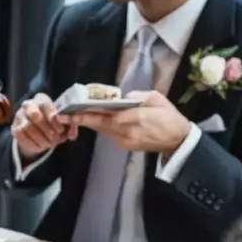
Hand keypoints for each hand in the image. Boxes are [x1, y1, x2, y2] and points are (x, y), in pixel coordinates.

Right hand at [12, 92, 78, 160]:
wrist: (37, 134)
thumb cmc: (53, 125)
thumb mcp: (64, 124)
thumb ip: (70, 127)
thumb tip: (72, 135)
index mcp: (41, 99)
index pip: (45, 105)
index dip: (53, 119)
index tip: (61, 130)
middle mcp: (28, 105)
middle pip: (35, 115)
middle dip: (47, 129)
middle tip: (56, 139)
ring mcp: (19, 116)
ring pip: (28, 127)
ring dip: (41, 138)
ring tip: (50, 145)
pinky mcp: (15, 128)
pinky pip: (22, 136)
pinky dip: (33, 144)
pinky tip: (41, 147)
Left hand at [68, 90, 190, 154]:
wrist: (177, 140)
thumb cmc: (169, 117)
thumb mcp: (156, 98)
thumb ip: (136, 96)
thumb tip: (120, 97)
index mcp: (134, 118)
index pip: (104, 116)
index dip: (85, 115)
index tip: (69, 113)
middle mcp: (126, 132)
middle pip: (98, 124)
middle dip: (81, 119)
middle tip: (64, 114)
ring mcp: (124, 141)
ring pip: (102, 130)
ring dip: (91, 121)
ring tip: (77, 113)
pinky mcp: (124, 145)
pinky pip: (109, 134)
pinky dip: (102, 126)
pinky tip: (98, 119)